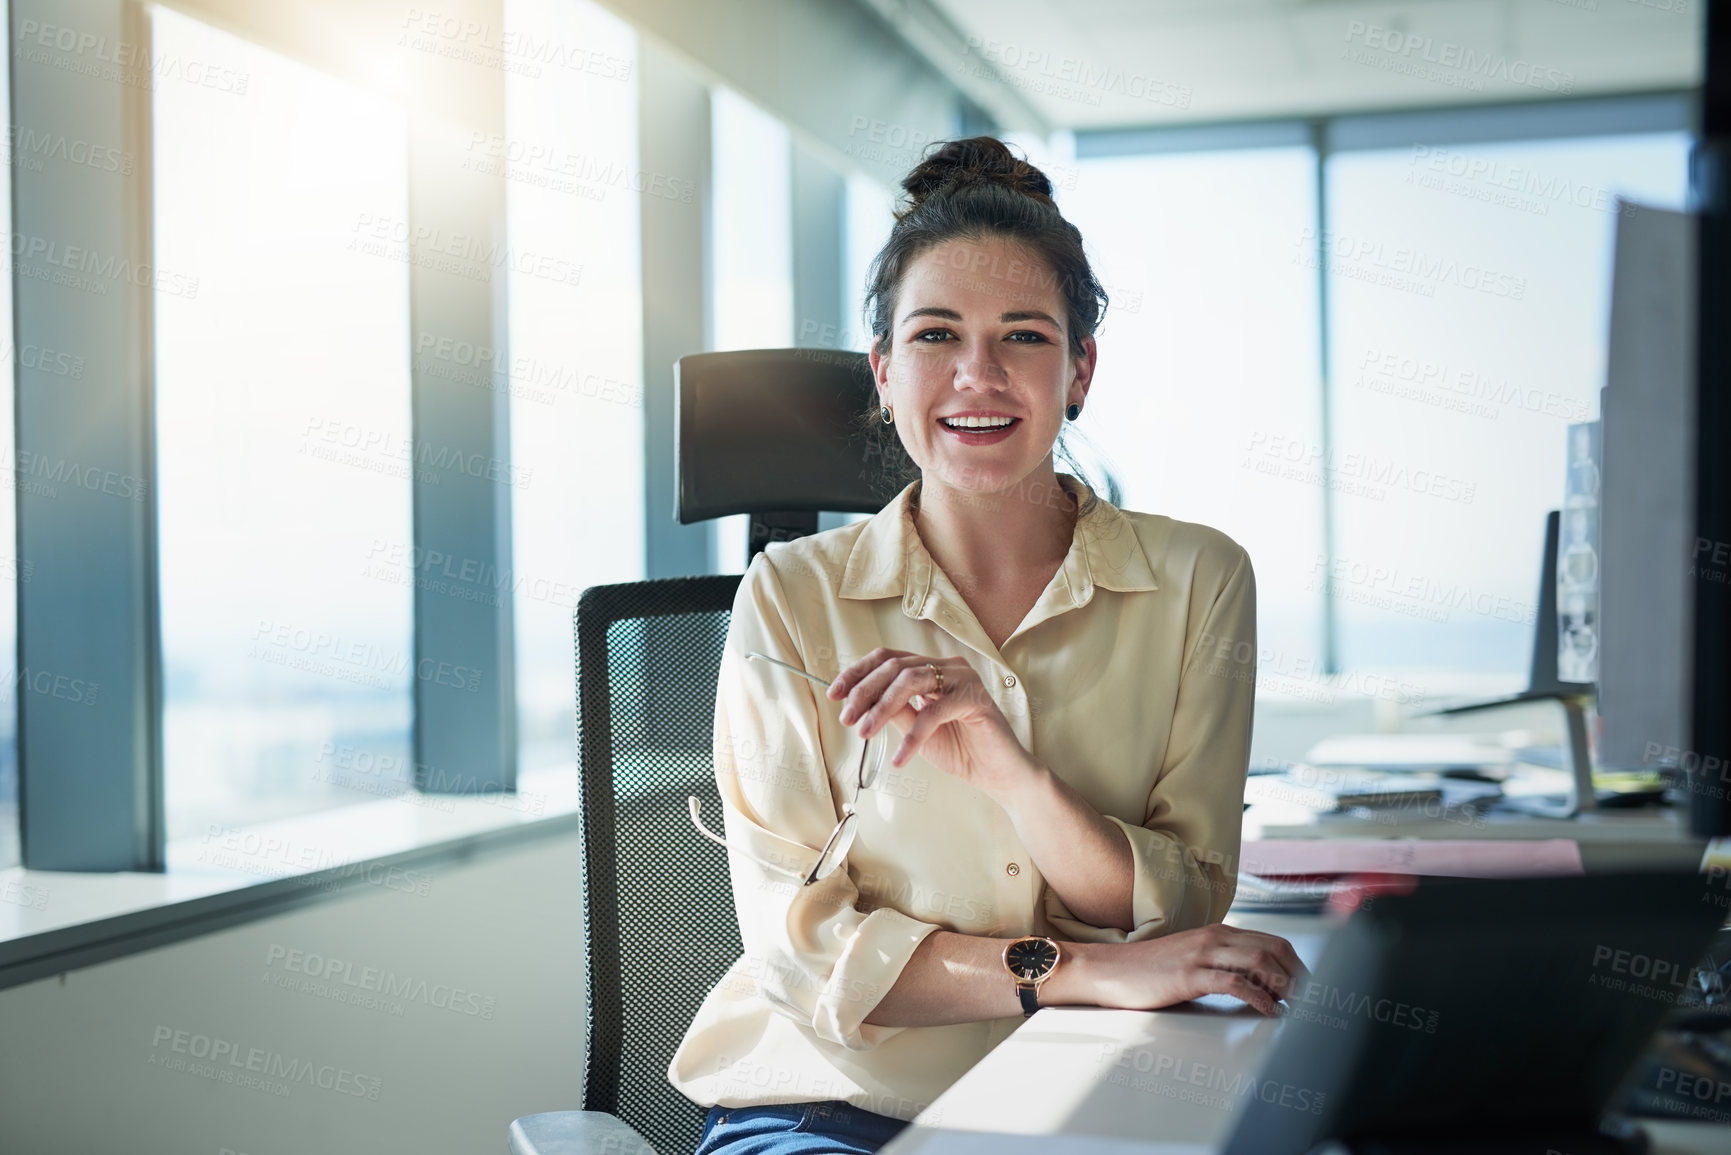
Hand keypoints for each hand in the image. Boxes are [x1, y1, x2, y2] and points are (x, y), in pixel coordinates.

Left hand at [827, 648, 1035, 799]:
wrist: (997, 774)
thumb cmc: (960, 749)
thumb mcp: (915, 728)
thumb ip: (893, 710)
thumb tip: (857, 702)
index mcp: (931, 668)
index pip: (887, 658)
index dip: (858, 672)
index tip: (834, 693)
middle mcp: (948, 666)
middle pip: (895, 666)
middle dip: (865, 691)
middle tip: (847, 718)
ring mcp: (964, 679)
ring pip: (911, 680)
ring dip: (882, 707)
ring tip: (865, 732)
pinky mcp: (976, 699)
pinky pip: (935, 712)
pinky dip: (913, 736)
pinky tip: (901, 757)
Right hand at [1065, 924, 1307, 1016]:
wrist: (1108, 969)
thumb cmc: (1147, 969)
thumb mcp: (1191, 958)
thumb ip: (1221, 962)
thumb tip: (1256, 985)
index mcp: (1218, 932)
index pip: (1274, 942)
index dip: (1300, 967)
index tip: (1313, 992)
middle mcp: (1215, 937)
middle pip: (1275, 950)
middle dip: (1302, 978)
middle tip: (1316, 1004)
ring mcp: (1202, 954)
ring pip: (1262, 963)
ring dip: (1287, 988)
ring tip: (1299, 1009)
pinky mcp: (1190, 974)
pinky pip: (1236, 983)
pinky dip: (1261, 999)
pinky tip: (1269, 1012)